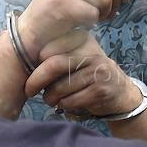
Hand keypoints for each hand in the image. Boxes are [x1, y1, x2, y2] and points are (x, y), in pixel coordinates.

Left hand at [25, 31, 140, 117]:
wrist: (121, 92)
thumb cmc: (89, 76)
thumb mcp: (78, 58)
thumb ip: (58, 54)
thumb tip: (24, 59)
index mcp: (82, 40)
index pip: (51, 46)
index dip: (35, 60)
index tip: (28, 70)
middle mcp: (91, 53)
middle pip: (54, 65)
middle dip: (36, 80)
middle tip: (29, 90)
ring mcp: (98, 71)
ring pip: (61, 87)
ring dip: (50, 97)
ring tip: (50, 99)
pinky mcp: (101, 90)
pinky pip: (72, 100)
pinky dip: (63, 105)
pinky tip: (65, 104)